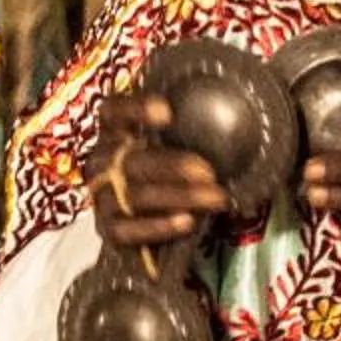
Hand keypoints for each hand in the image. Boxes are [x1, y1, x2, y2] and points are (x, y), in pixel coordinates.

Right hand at [84, 89, 230, 250]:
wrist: (156, 223)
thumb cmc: (173, 175)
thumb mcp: (179, 146)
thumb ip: (191, 130)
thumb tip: (237, 109)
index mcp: (115, 133)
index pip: (113, 112)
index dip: (135, 109)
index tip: (168, 112)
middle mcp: (103, 163)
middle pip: (130, 160)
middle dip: (172, 166)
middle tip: (209, 171)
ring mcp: (103, 198)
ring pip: (135, 196)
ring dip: (178, 197)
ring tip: (215, 198)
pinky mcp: (111, 231)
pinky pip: (129, 230)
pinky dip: (159, 226)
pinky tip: (187, 221)